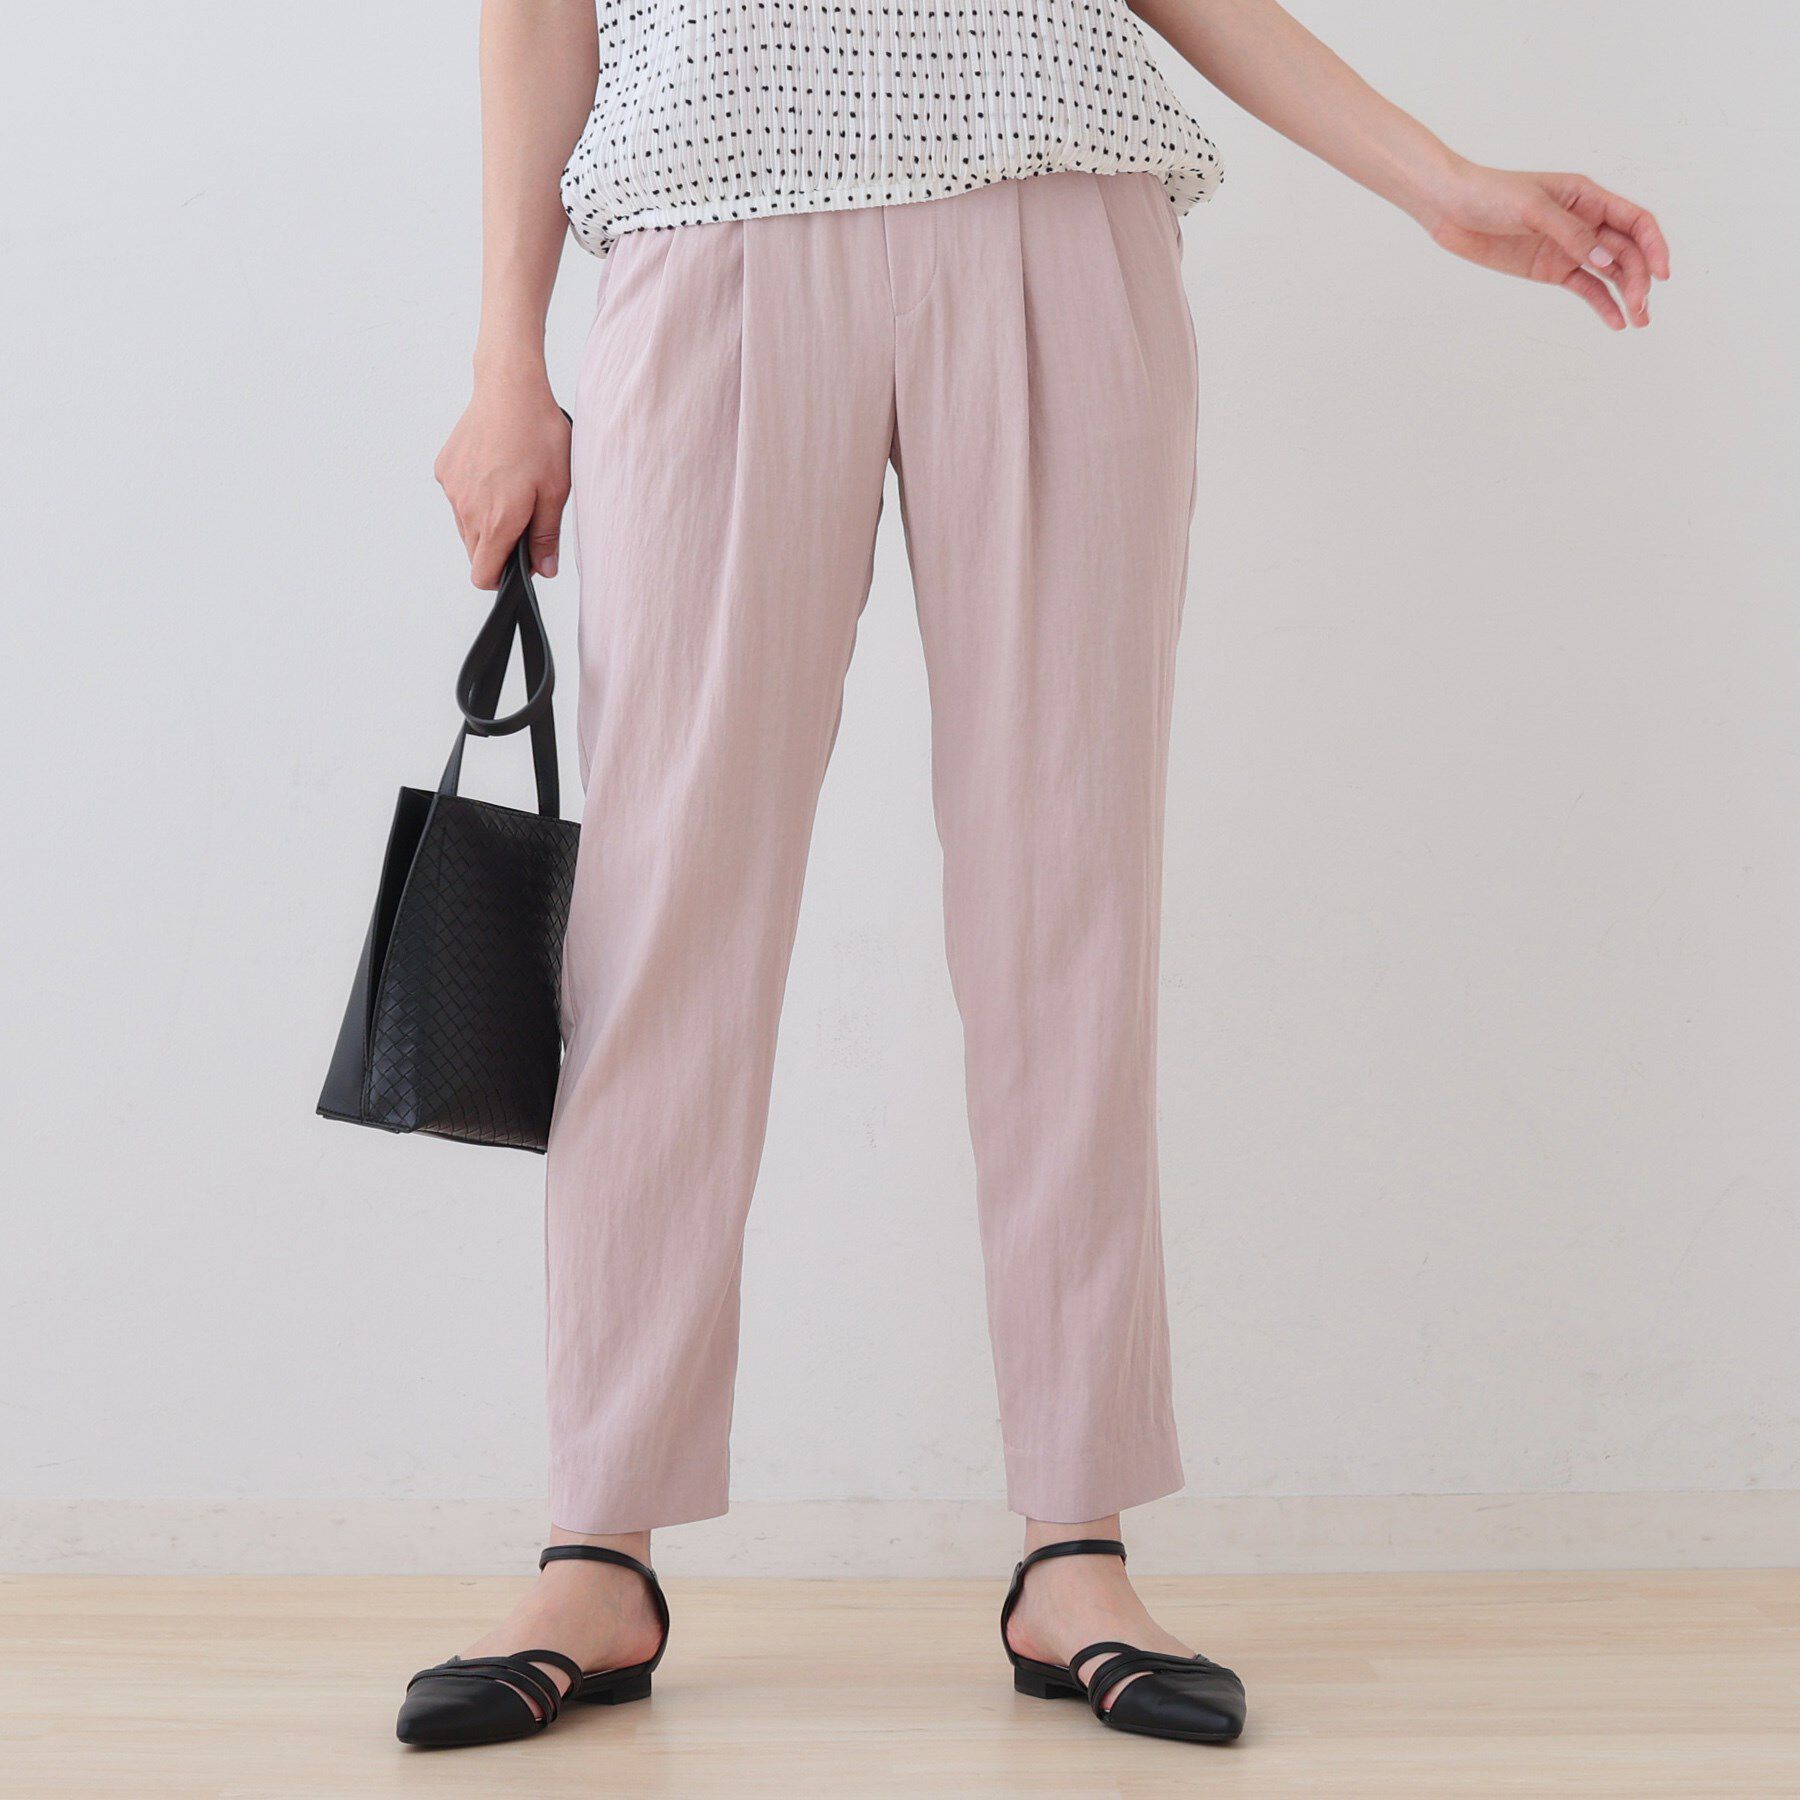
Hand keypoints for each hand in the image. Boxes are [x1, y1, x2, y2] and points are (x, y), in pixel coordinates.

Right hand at [433, 377, 571, 587]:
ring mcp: (452, 489)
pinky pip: (459, 497)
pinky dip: (475, 495)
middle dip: (498, 547)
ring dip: (486, 521)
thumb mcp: (556, 490)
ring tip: (512, 488)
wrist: (509, 388)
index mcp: (495, 521)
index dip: (501, 578)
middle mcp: (466, 509)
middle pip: (475, 553)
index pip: (483, 575)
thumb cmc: (537, 435)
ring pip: (466, 526)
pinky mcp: (445, 468)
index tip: (519, 564)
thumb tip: (544, 570)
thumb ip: (546, 536)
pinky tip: (496, 470)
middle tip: (525, 517)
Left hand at [1425, 163, 1670, 330]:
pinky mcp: (1551, 269)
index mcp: (1589, 197)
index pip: (1636, 221)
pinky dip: (1601, 304)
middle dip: (1639, 279)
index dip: (1654, 246)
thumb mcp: (1532, 209)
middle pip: (1627, 252)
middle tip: (1641, 308)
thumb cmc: (1492, 196)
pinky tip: (1615, 322)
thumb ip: (1570, 234)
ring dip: (1627, 295)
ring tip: (1638, 322)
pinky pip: (1585, 288)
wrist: (1452, 209)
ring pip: (1610, 273)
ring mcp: (1569, 248)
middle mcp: (1586, 222)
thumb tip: (1605, 261)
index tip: (1662, 274)